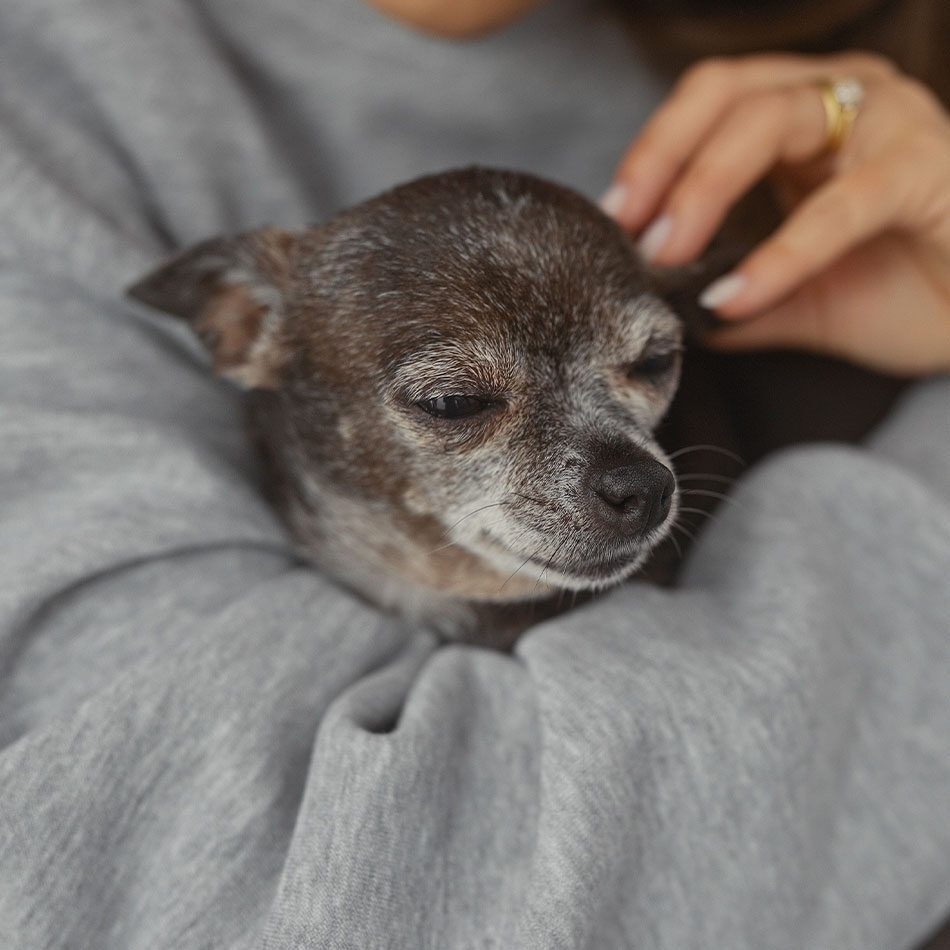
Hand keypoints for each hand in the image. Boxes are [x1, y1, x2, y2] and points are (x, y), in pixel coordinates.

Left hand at [602, 53, 949, 376]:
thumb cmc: (902, 292)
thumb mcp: (796, 297)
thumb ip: (735, 292)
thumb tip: (668, 311)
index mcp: (807, 116)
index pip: (711, 101)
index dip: (655, 150)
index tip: (615, 215)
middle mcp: (845, 99)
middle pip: (730, 94)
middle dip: (665, 160)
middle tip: (632, 229)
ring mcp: (889, 122)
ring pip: (774, 119)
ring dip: (705, 187)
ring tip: (670, 254)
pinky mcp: (927, 169)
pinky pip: (839, 205)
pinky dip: (780, 254)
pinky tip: (737, 296)